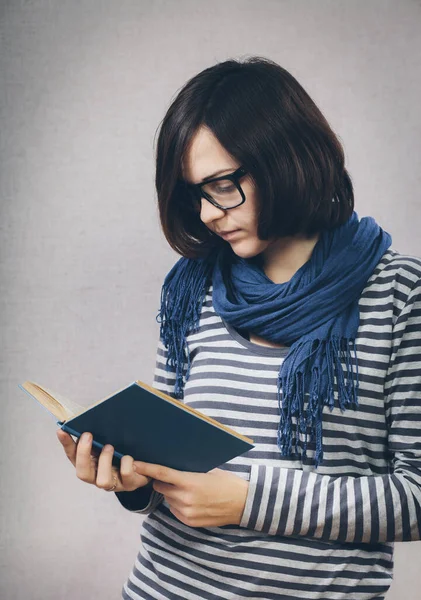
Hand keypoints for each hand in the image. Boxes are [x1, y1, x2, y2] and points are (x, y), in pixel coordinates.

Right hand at [56, 429, 150, 492]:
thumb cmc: (122, 450)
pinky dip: (127, 464)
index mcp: (89, 464)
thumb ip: (98, 434)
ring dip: (104, 461)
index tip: (62, 429)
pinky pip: (126, 476)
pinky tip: (129, 456)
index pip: (72, 456)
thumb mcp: (108, 440)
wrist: (145, 466)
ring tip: (109, 446)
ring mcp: (114, 483)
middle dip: (83, 453)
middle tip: (88, 435)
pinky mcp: (130, 484)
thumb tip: (87, 416)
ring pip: (102, 481)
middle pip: (82, 473)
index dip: (66, 444)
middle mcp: (98, 476)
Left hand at [133, 461, 248, 527]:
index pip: (162, 474)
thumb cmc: (227, 483)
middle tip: (176, 478)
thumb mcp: (209, 471)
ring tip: (190, 490)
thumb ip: (188, 472)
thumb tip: (172, 469)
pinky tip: (193, 501)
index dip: (146, 468)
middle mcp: (185, 499)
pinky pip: (175, 510)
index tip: (134, 464)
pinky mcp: (189, 522)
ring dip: (172, 494)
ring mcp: (186, 512)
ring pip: (168, 499)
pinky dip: (178, 504)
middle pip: (162, 487)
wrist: (243, 504)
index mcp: (190, 482)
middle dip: (164, 482)